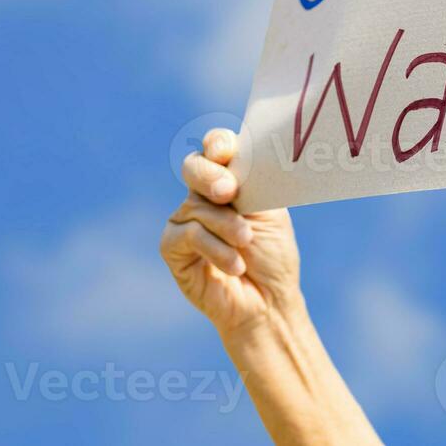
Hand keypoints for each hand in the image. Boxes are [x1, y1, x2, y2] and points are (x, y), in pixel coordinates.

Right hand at [160, 128, 301, 337]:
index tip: (225, 151)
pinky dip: (215, 249)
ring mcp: (184, 219)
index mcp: (230, 179)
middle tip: (228, 192)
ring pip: (196, 205)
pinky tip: (235, 264)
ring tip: (246, 244)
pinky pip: (188, 235)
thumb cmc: (273, 256)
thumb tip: (232, 157)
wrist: (269, 301)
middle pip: (194, 166)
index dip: (217, 144)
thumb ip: (250, 182)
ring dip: (227, 226)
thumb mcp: (270, 211)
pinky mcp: (172, 247)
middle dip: (209, 175)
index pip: (216, 147)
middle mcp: (203, 195)